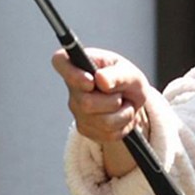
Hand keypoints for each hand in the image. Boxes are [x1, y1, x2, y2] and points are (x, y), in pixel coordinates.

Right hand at [53, 48, 151, 174]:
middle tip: (120, 94)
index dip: (71, 73)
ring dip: (122, 114)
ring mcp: (76, 109)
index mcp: (80, 63)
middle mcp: (73, 87)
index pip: (60, 61)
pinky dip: (123, 126)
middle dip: (113, 101)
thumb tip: (101, 80)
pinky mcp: (84, 128)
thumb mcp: (130, 73)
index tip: (90, 81)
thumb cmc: (128, 80)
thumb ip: (117, 75)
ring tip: (124, 104)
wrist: (134, 103)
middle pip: (86, 103)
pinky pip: (107, 134)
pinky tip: (121, 116)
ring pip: (102, 121)